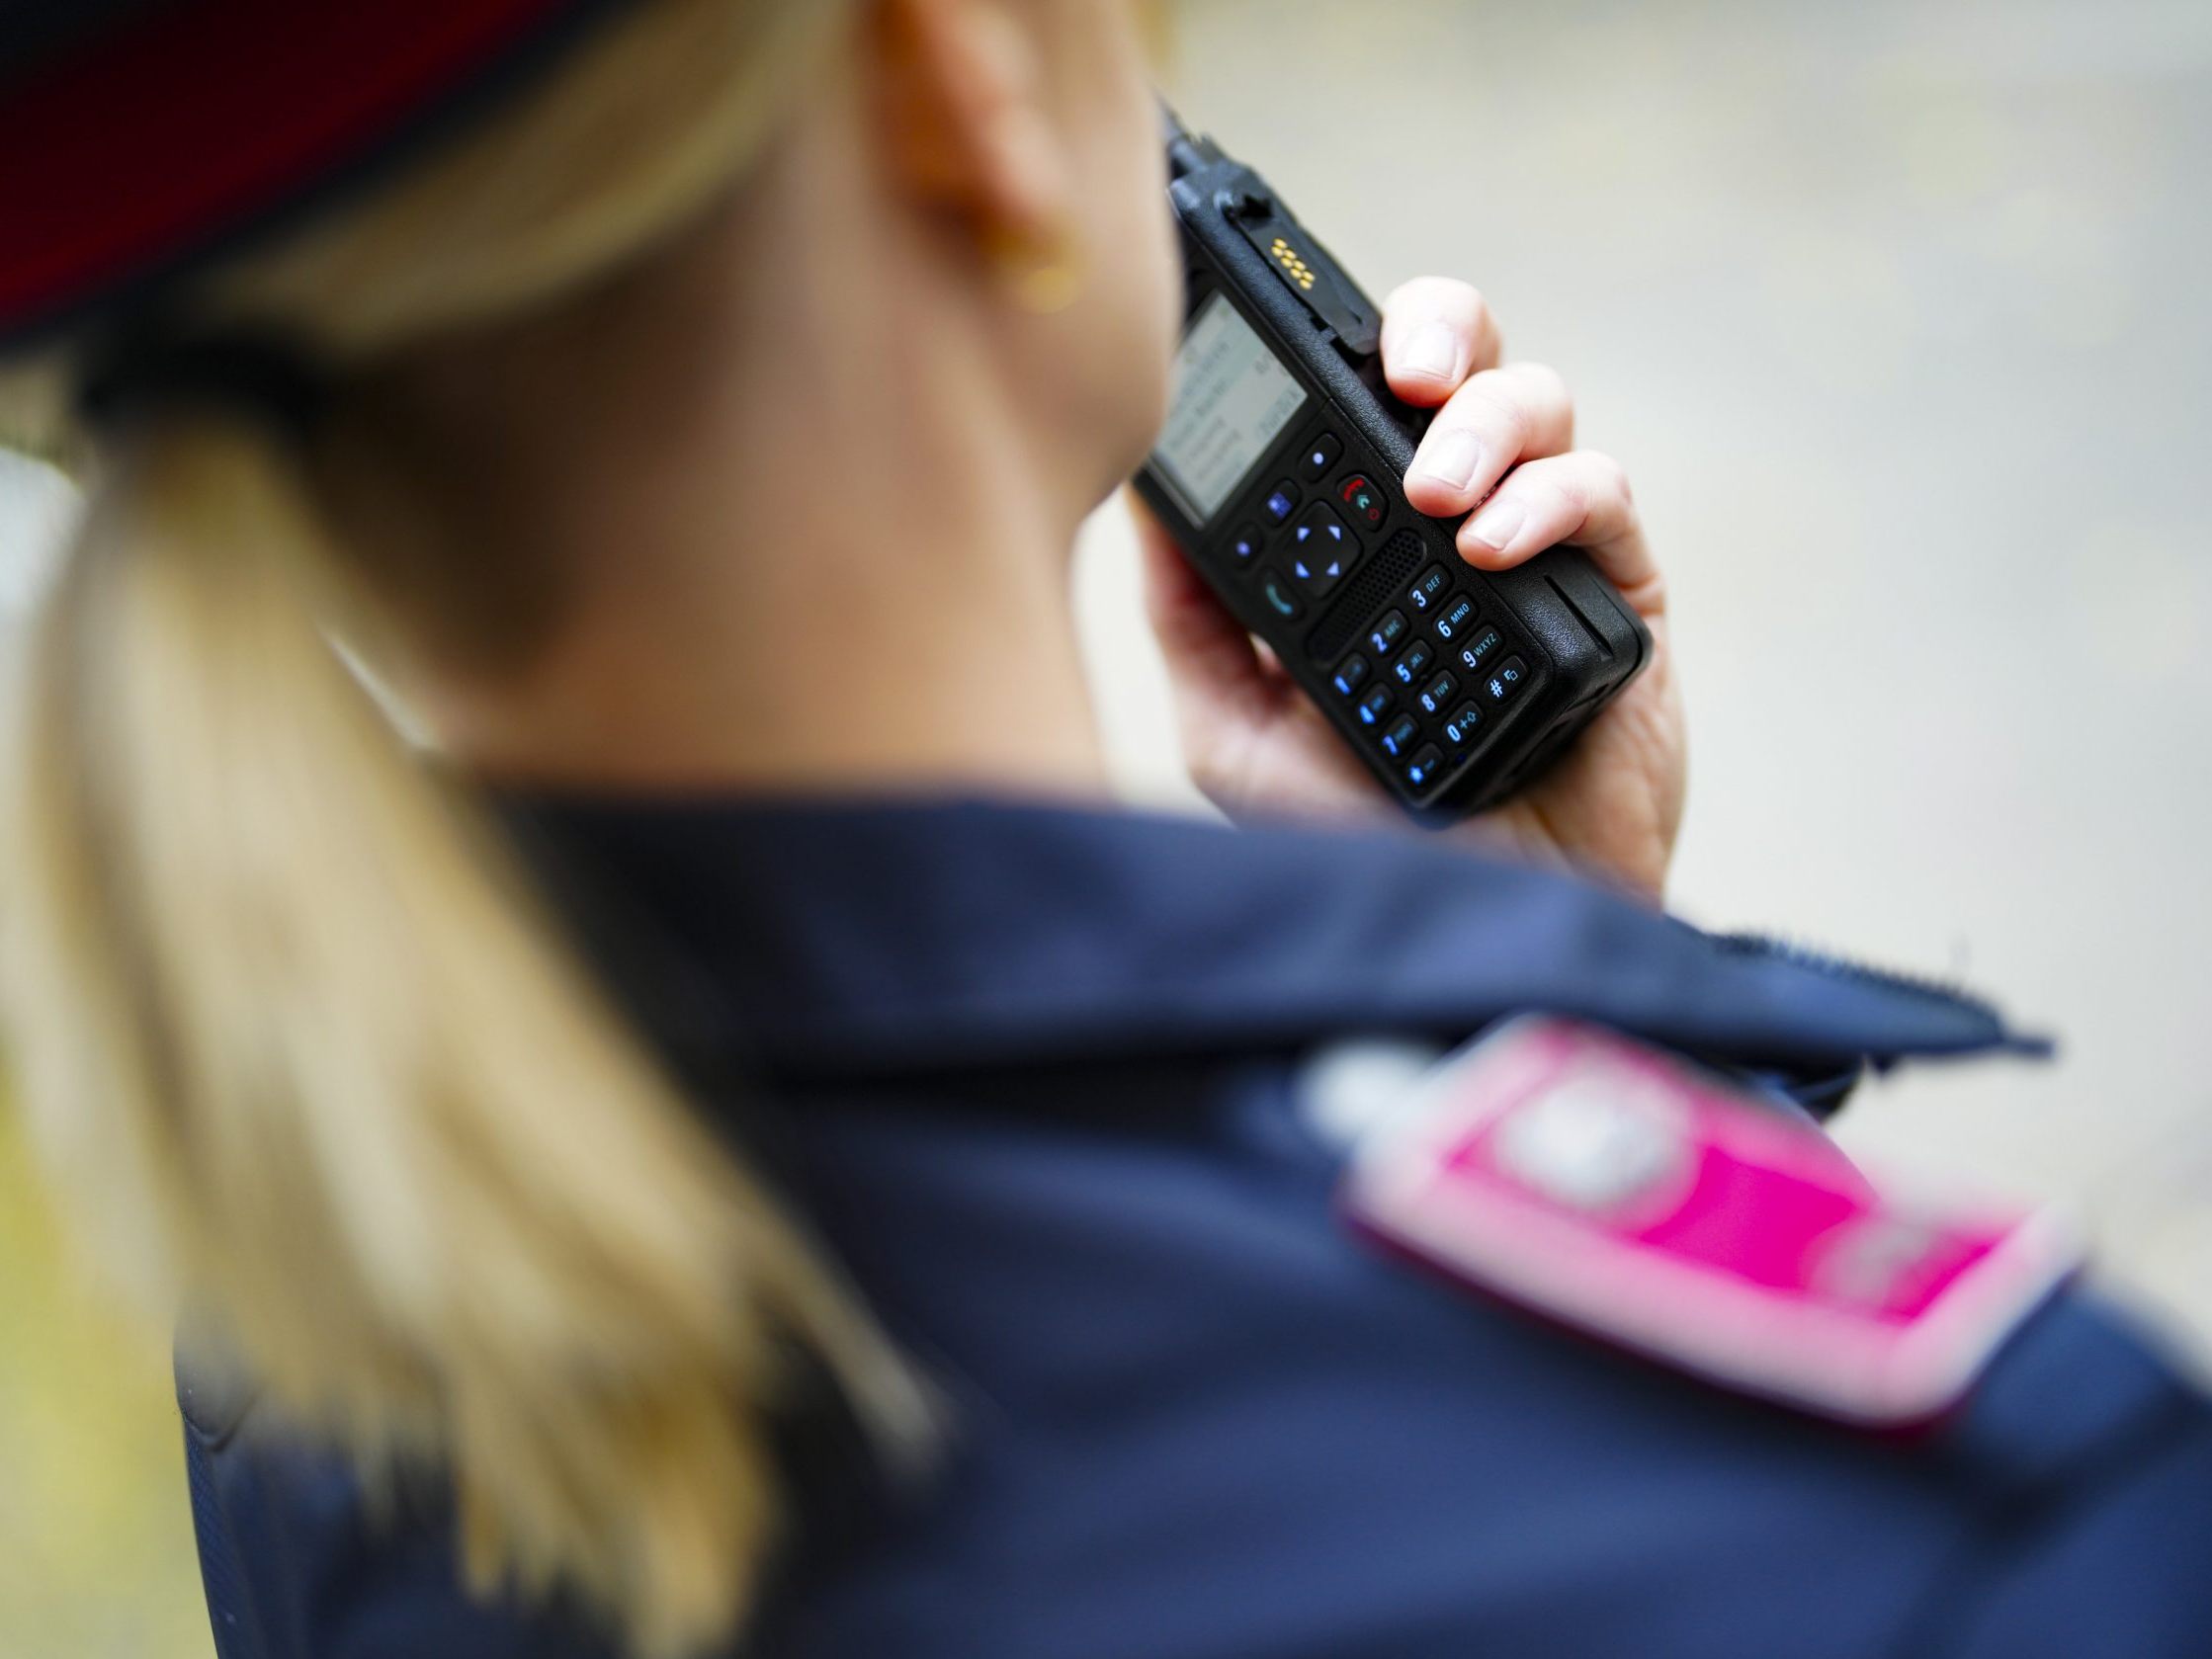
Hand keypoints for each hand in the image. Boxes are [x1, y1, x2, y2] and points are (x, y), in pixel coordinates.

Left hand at [1137, 277, 1685, 898]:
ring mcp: (1537, 546)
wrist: (1475, 921)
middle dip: (1433, 327)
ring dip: (1486, 422)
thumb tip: (1149, 505)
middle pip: (1462, 357)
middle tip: (1399, 373)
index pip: (1353, 395)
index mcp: (1365, 533)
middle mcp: (1451, 518)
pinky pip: (1602, 493)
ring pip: (1539, 400)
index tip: (1278, 327)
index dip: (1329, 338)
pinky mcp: (1616, 593)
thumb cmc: (1360, 835)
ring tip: (1435, 494)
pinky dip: (1548, 501)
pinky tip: (1490, 549)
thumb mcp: (1235, 733)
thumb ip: (1192, 622)